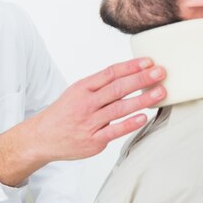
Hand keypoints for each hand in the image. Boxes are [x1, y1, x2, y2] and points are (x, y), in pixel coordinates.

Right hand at [30, 57, 164, 160]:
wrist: (41, 138)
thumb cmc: (64, 113)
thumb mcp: (76, 92)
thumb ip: (100, 86)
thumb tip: (129, 75)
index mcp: (83, 88)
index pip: (110, 73)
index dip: (130, 66)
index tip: (148, 61)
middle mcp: (86, 103)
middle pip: (118, 88)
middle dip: (141, 79)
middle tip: (161, 72)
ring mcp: (90, 123)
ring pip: (119, 108)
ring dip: (142, 99)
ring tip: (160, 92)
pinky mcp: (93, 141)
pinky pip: (114, 131)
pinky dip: (130, 123)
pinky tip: (144, 117)